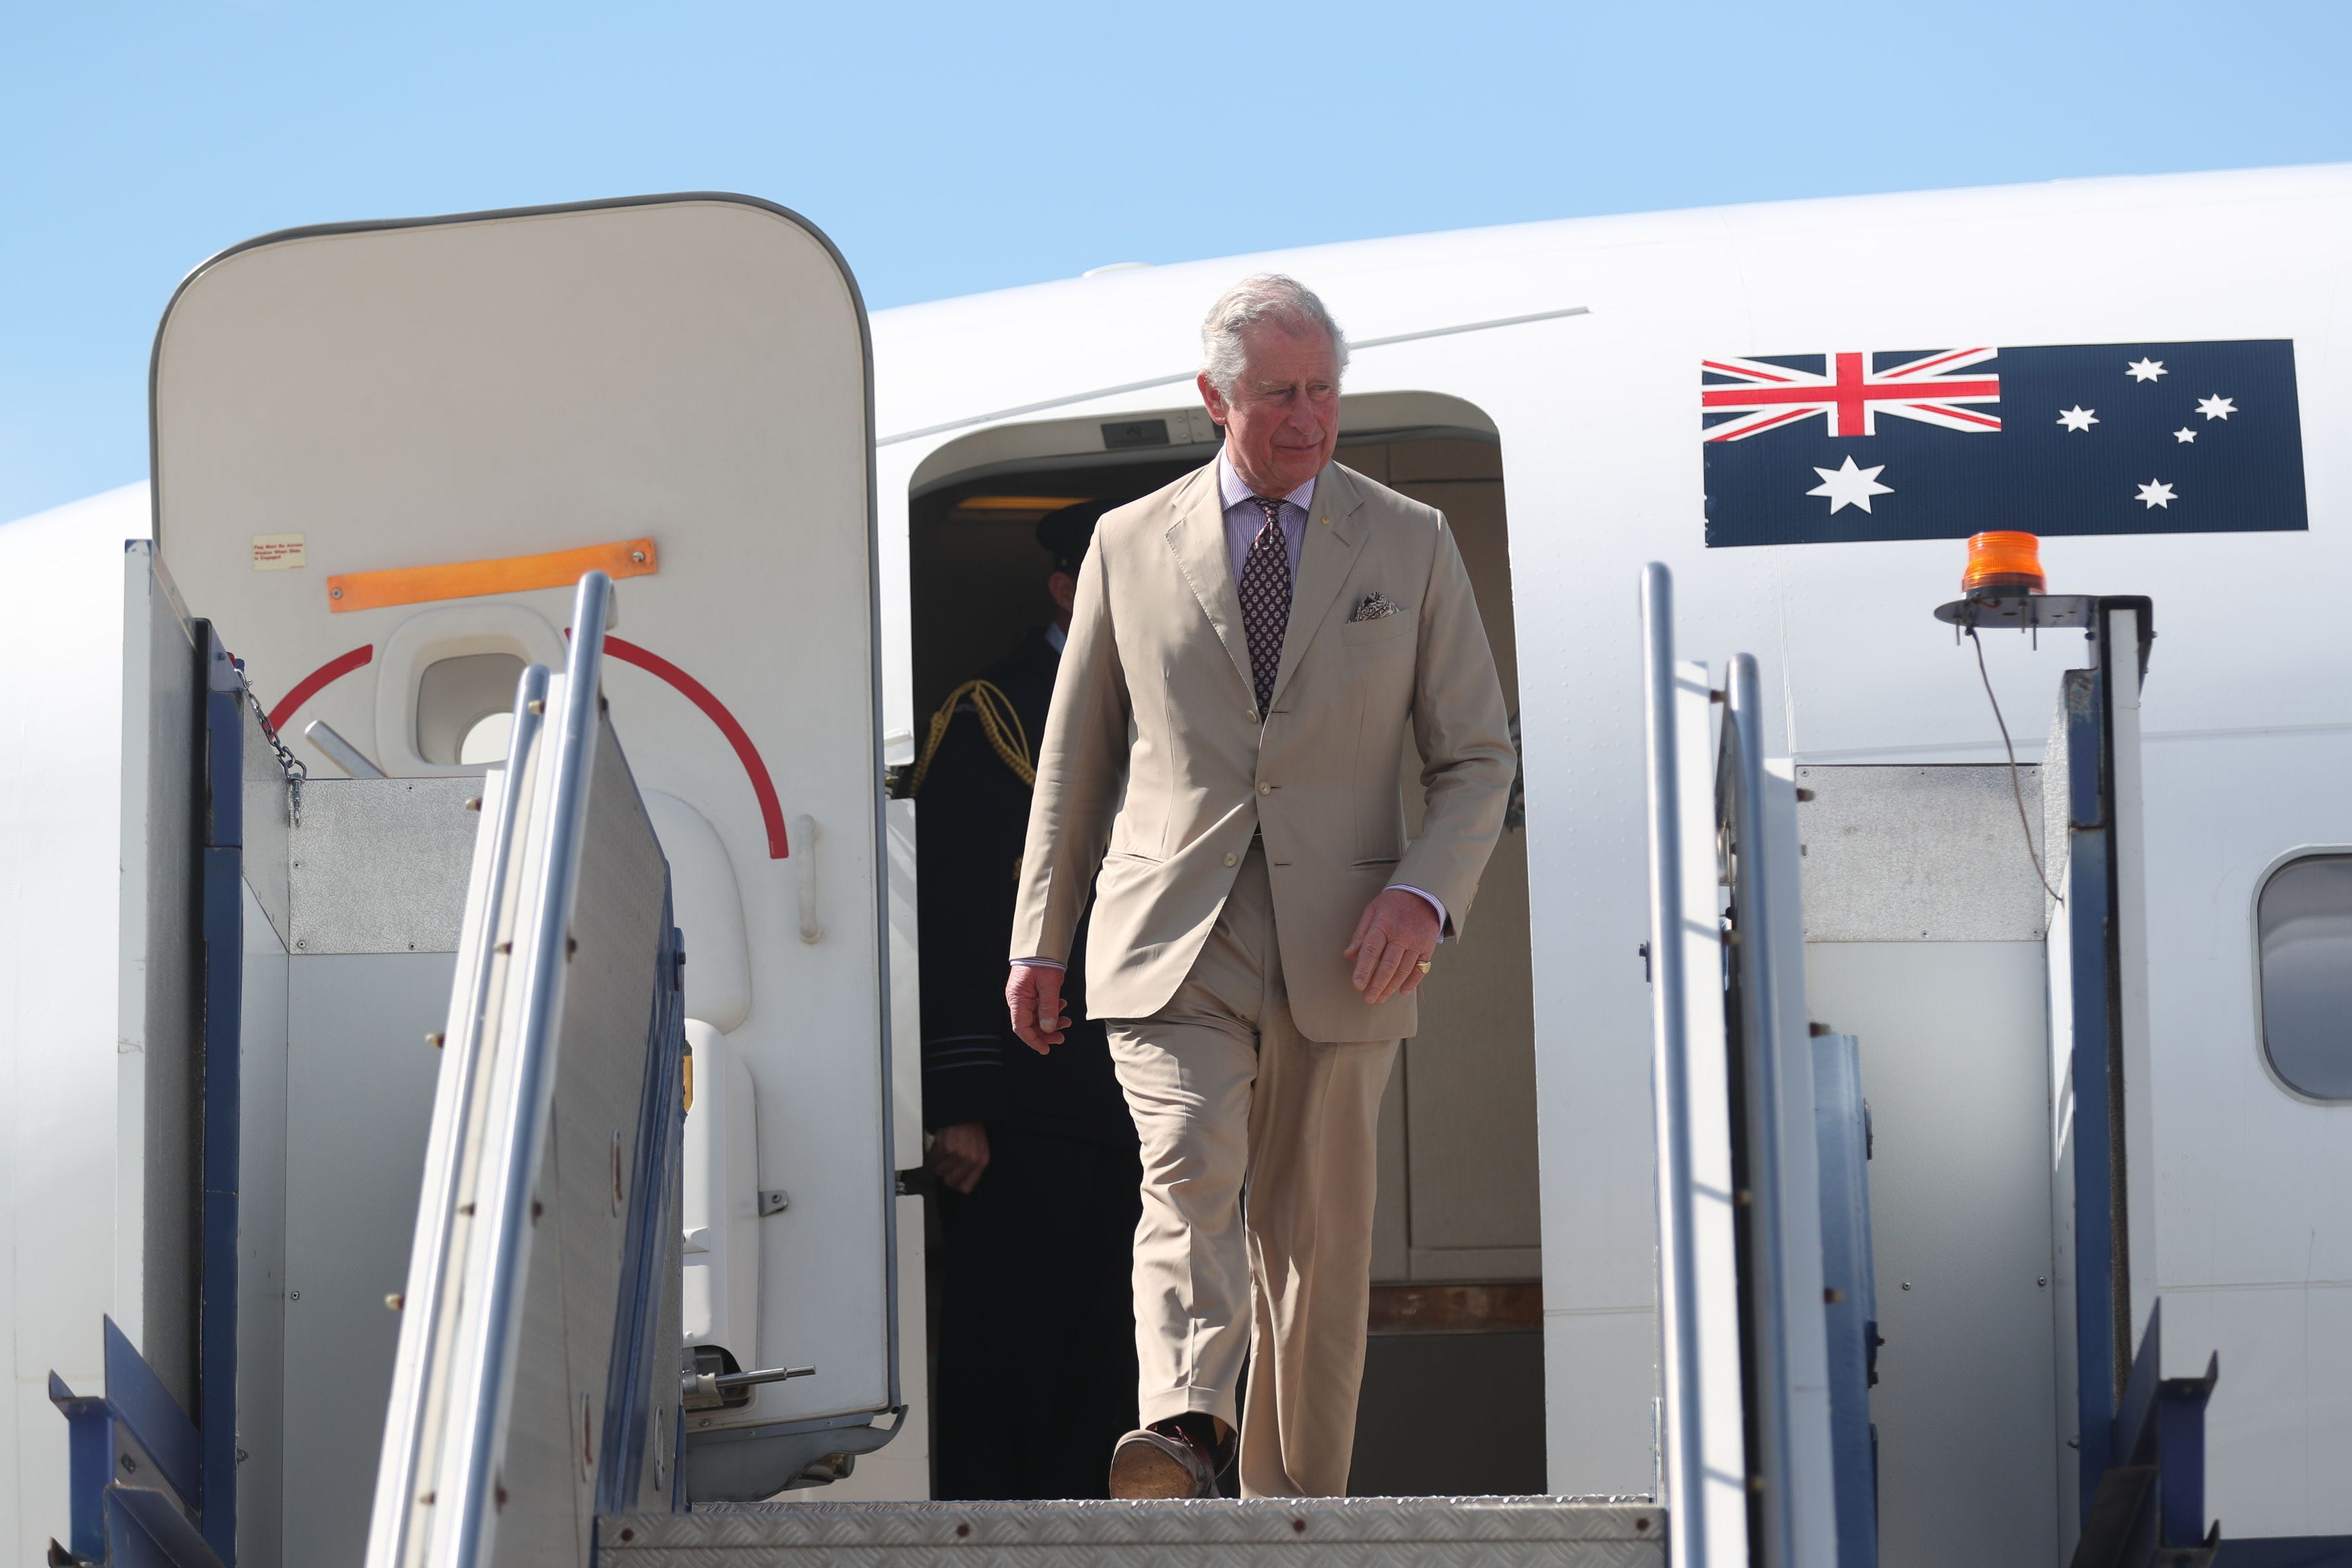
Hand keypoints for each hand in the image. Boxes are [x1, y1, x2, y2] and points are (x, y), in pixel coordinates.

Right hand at [930, 1122, 990, 1193]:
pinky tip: (939, 1146)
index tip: (953, 1180)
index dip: (957, 1185)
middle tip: (946, 1165)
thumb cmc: (973, 1128)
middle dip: (946, 1174)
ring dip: (938, 1163)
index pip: (966, 1187)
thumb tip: (962, 1180)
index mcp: (981, 1161)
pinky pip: (933, 1159)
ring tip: (943, 1153)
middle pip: (950, 1181)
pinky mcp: (945, 1148)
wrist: (966, 1111)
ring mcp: (957, 1154)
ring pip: (939, 1171)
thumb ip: (974, 1166)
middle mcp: (970, 1160)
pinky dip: (933, 1154)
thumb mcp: (981, 1148)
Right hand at [1006, 964, 1068, 1054]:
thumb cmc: (1042, 960)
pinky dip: (1051, 1010)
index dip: (1033, 1040)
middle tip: (1061, 1037)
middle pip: (1029, 1025)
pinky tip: (1061, 1006)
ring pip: (1036, 1017)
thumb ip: (1049, 1008)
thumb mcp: (1049, 985)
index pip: (1021, 1027)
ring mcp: (1024, 995)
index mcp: (1017, 998)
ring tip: (1066, 1022)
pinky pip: (1039, 1007)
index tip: (1045, 1049)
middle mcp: (1017, 999)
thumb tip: (1048, 1029)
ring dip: (1051, 1022)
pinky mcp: (1031, 992)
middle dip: (1046, 1033)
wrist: (1043, 943)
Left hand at [1344, 888, 1440, 1005]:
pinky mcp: (1428, 947)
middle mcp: (1401, 935)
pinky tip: (1401, 992)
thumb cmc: (1391, 904)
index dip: (1363, 969)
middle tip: (1368, 999)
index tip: (1357, 985)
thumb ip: (1360, 935)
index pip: (1371, 950)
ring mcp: (1417, 942)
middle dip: (1377, 985)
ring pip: (1404, 970)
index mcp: (1383, 925)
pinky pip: (1420, 969)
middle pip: (1388, 965)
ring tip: (1380, 998)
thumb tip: (1348, 955)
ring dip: (1391, 987)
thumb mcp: (1372, 912)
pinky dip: (1411, 982)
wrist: (1423, 894)